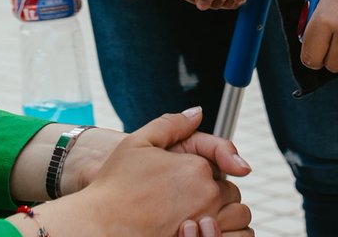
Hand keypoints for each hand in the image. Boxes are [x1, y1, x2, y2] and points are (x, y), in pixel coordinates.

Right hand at [26, 108, 252, 236]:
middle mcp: (206, 196)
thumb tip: (196, 113)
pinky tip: (202, 232)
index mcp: (195, 167)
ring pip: (237, 220)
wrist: (100, 224)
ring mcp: (204, 224)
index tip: (194, 179)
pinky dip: (224, 236)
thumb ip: (172, 124)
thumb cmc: (115, 186)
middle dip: (219, 195)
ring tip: (202, 218)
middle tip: (192, 198)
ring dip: (227, 217)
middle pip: (233, 195)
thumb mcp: (139, 142)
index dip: (211, 171)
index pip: (225, 167)